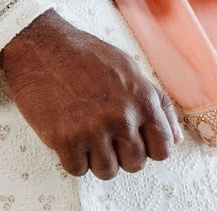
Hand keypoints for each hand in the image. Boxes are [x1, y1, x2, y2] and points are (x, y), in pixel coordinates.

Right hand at [1, 11, 181, 178]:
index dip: (149, 148)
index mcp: (141, 99)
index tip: (135, 140)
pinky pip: (77, 170)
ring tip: (86, 134)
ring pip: (107, 171)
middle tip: (106, 134)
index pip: (162, 149)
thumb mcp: (129, 68)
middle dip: (122, 153)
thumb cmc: (85, 54)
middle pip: (135, 164)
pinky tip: (68, 135)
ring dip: (96, 158)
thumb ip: (157, 103)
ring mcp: (92, 129)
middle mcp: (121, 117)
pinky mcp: (64, 139)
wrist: (41, 45)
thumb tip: (175, 138)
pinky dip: (72, 158)